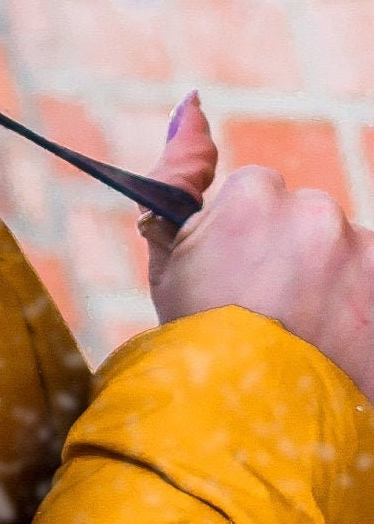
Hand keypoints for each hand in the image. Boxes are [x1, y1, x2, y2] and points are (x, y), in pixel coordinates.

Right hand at [143, 94, 373, 403]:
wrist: (246, 420)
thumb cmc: (196, 341)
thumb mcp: (169, 260)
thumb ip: (178, 175)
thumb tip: (192, 102)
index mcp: (256, 198)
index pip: (260, 193)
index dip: (245, 241)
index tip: (238, 282)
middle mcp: (316, 214)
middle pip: (308, 222)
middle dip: (294, 261)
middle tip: (270, 317)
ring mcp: (362, 252)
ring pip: (346, 255)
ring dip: (332, 288)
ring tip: (302, 340)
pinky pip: (371, 285)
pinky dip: (358, 311)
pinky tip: (333, 344)